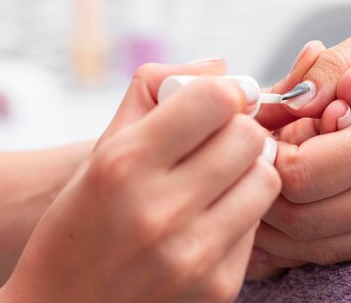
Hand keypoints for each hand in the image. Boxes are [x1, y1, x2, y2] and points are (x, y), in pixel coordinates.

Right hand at [0, 62, 280, 302]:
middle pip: (250, 137)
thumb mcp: (103, 149)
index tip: (222, 101)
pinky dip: (241, 214)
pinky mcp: (218, 287)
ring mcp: (193, 255)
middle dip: (239, 130)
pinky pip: (258, 225)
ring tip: (220, 180)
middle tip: (219, 142)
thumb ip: (155, 92)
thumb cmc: (84, 219)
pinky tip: (211, 220)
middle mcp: (160, 211)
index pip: (214, 100)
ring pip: (266, 179)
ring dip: (249, 171)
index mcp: (125, 165)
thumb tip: (223, 70)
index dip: (226, 92)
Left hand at [254, 14, 350, 266]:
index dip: (269, 152)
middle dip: (262, 188)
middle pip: (300, 221)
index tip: (268, 124)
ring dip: (277, 218)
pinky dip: (303, 234)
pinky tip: (291, 200)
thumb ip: (334, 64)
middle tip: (259, 150)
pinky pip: (340, 248)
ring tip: (267, 173)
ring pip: (315, 246)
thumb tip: (281, 95)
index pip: (302, 174)